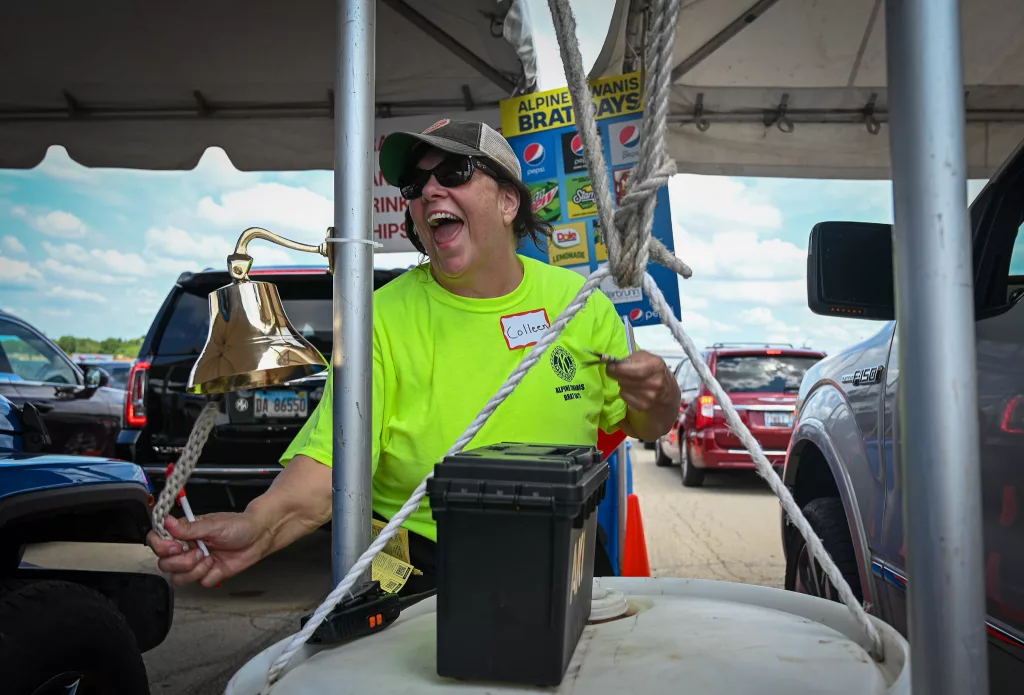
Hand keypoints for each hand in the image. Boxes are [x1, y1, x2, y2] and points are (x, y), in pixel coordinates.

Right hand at [146, 512, 269, 587]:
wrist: (259, 537)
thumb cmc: (238, 526)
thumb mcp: (214, 524)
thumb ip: (189, 527)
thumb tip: (167, 521)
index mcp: (184, 532)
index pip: (158, 541)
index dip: (161, 547)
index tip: (175, 547)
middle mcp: (186, 548)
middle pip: (165, 564)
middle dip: (180, 562)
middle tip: (198, 552)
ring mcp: (196, 563)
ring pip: (179, 578)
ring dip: (194, 570)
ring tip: (209, 557)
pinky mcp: (208, 574)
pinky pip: (200, 582)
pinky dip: (209, 575)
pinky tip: (218, 564)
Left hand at [606, 350, 677, 411]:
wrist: (667, 391)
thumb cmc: (653, 370)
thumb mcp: (646, 357)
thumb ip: (632, 358)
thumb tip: (615, 363)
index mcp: (656, 366)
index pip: (632, 369)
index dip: (618, 368)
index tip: (610, 366)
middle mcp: (655, 382)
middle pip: (626, 379)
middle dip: (616, 374)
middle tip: (613, 371)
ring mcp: (650, 396)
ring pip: (623, 388)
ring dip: (622, 383)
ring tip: (628, 380)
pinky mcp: (644, 406)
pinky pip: (624, 396)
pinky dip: (624, 392)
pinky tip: (631, 389)